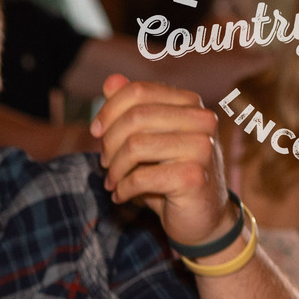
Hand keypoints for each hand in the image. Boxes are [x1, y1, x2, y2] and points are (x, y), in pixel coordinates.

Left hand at [89, 73, 225, 243]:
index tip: (95, 132)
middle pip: (135, 117)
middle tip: (105, 163)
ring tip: (113, 181)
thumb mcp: (148, 139)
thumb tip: (111, 80)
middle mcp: (202, 119)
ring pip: (135, 146)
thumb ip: (131, 109)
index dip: (108, 110)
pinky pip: (141, 177)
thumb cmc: (169, 174)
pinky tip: (122, 196)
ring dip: (115, 169)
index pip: (138, 91)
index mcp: (190, 103)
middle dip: (109, 143)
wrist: (202, 217)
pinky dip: (124, 189)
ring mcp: (202, 147)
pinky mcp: (194, 177)